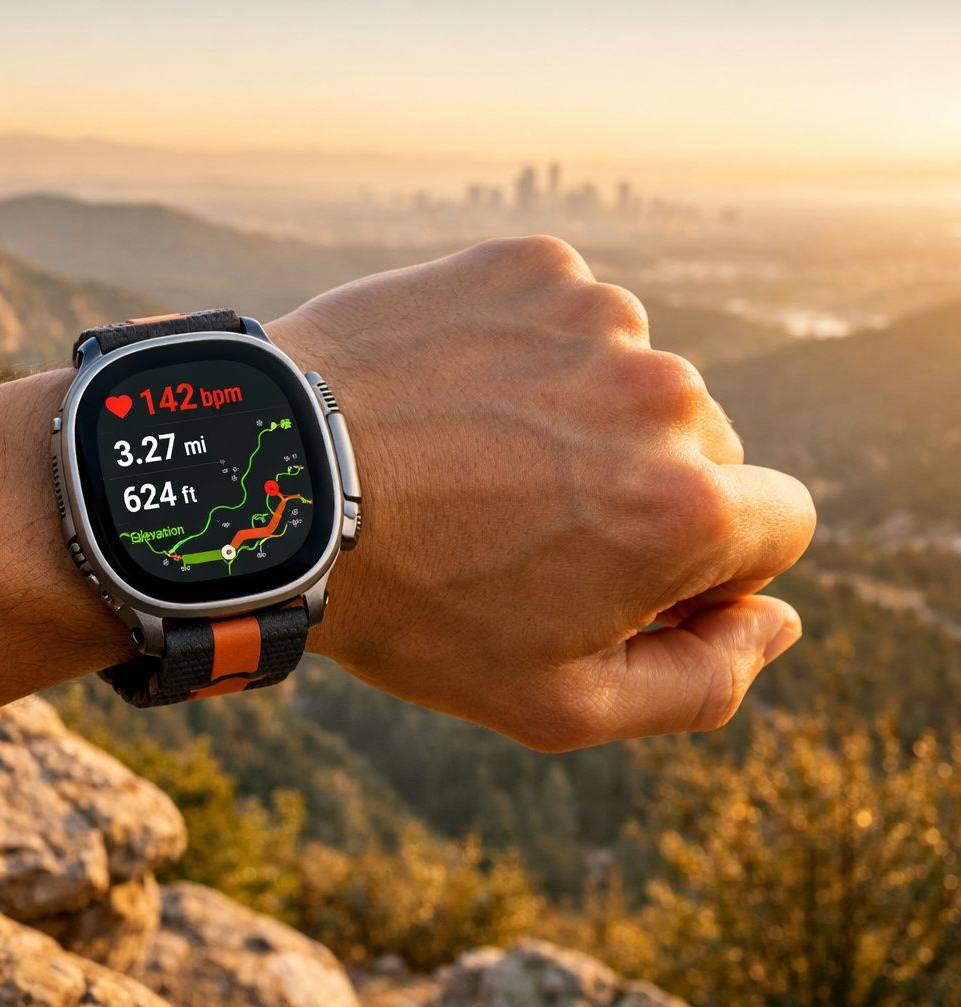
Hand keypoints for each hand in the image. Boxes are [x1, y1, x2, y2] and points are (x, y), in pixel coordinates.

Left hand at [269, 236, 814, 751]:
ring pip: (632, 376)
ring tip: (471, 457)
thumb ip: (699, 681)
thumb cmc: (408, 607)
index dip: (704, 561)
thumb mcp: (554, 701)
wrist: (270, 484)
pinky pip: (566, 317)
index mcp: (687, 508)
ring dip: (580, 413)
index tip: (613, 567)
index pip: (777, 524)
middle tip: (518, 520)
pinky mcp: (530, 264)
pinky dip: (526, 352)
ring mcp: (594, 315)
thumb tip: (777, 620)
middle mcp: (663, 393)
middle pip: (706, 446)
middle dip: (642, 485)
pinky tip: (451, 395)